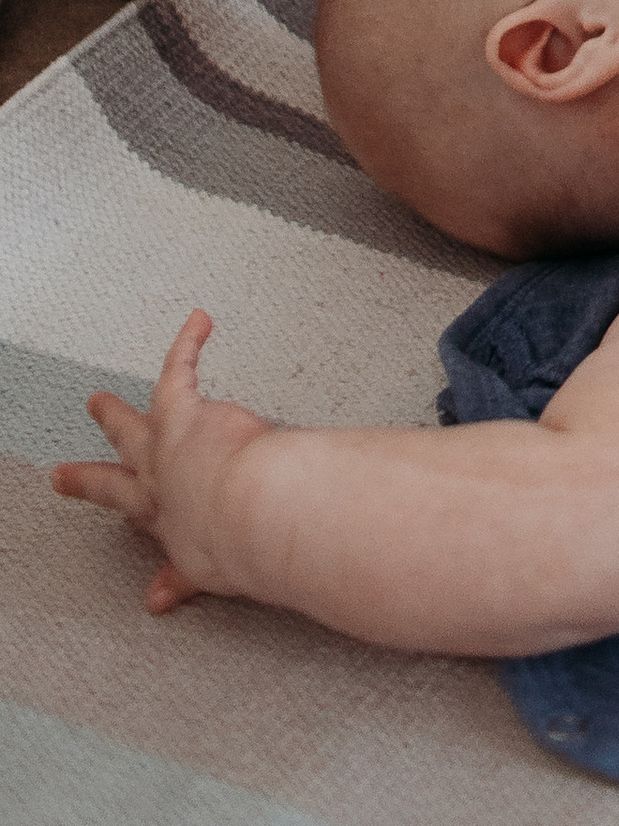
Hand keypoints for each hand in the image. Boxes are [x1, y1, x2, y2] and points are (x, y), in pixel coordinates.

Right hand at [52, 312, 271, 613]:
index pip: (148, 530)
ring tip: (101, 403)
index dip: (141, 540)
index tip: (130, 538)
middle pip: (117, 478)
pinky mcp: (182, 413)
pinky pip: (178, 369)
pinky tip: (198, 323)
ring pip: (131, 427)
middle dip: (91, 478)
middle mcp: (159, 489)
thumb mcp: (211, 571)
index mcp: (170, 528)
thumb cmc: (243, 543)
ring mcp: (165, 449)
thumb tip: (158, 599)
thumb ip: (187, 578)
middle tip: (67, 475)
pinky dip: (187, 343)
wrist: (248, 512)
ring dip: (115, 414)